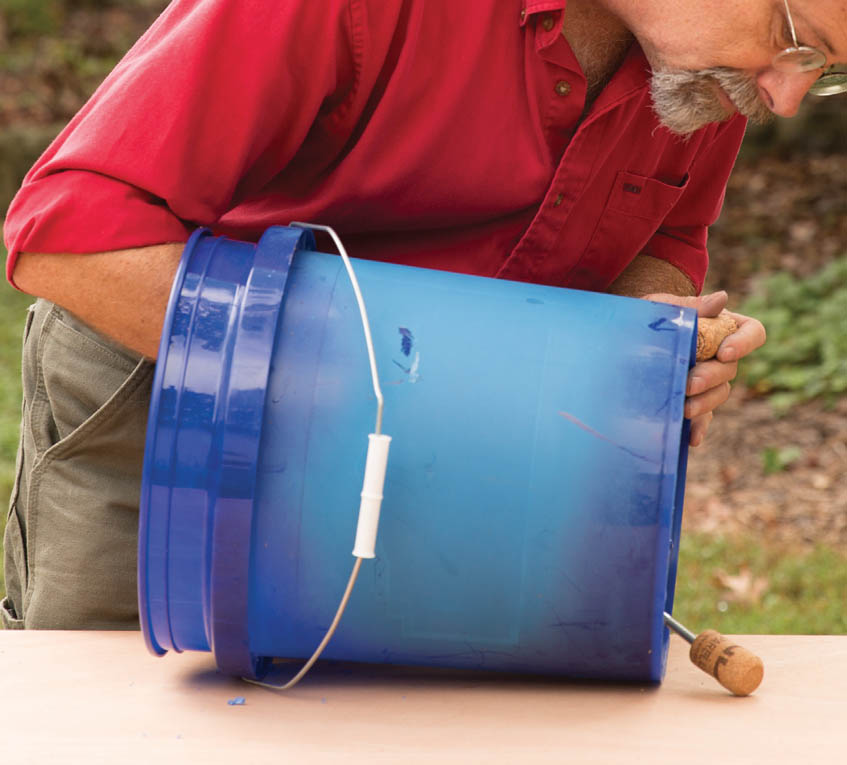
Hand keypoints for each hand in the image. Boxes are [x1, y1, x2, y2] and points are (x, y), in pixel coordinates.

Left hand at [643, 291, 765, 446]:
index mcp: (725, 326)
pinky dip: (699, 427)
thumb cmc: (653, 313)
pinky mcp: (694, 398)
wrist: (629, 333)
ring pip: (719, 394)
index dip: (744, 343)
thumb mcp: (666, 305)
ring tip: (684, 409)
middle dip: (711, 378)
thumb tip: (722, 299)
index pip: (752, 333)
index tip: (724, 352)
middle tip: (690, 384)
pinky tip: (691, 438)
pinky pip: (703, 415)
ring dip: (704, 403)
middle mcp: (722, 355)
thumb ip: (692, 305)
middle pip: (730, 369)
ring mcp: (709, 379)